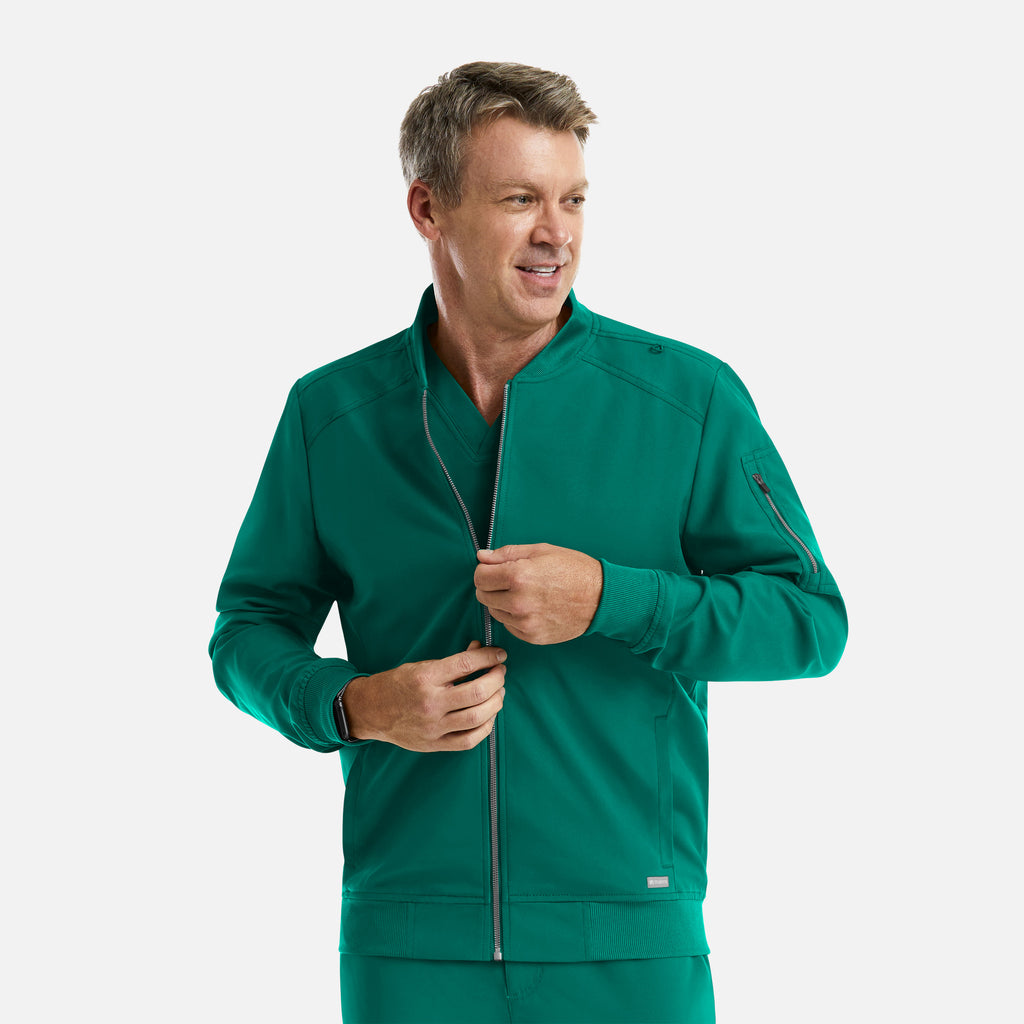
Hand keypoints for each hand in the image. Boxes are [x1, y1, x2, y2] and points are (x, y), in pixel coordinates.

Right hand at [342, 640, 505, 751]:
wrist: (371, 711)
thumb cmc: (398, 685)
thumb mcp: (422, 666)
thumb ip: (453, 662)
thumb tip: (481, 650)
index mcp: (425, 677)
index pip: (467, 663)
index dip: (490, 656)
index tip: (500, 654)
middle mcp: (430, 703)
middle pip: (478, 691)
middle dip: (497, 678)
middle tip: (500, 672)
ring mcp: (433, 726)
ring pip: (479, 717)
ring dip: (496, 702)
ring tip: (498, 692)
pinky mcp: (435, 744)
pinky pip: (470, 740)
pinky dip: (486, 727)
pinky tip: (488, 715)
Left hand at [474, 543, 602, 644]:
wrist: (600, 598)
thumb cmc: (573, 570)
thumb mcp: (540, 551)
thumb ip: (506, 554)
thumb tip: (481, 557)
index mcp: (518, 576)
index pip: (479, 576)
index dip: (485, 570)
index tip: (495, 569)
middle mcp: (518, 602)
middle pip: (483, 595)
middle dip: (491, 586)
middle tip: (510, 580)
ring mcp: (525, 622)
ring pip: (494, 612)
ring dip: (501, 602)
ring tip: (523, 593)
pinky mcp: (531, 636)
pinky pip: (509, 626)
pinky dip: (514, 617)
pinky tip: (531, 607)